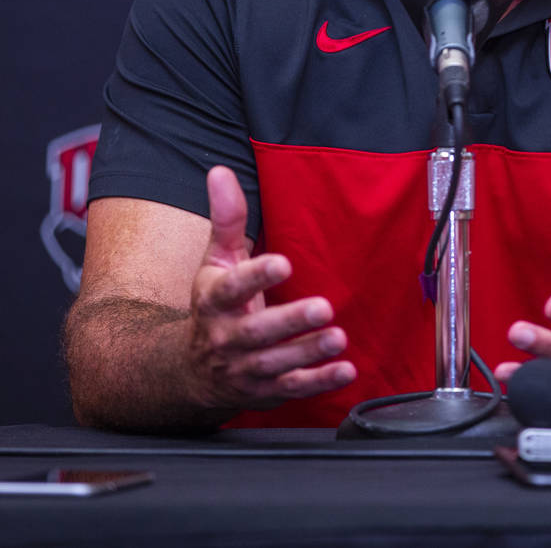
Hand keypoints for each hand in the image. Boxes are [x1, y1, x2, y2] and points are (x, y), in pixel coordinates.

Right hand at [187, 166, 356, 412]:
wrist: (192, 371)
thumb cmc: (214, 305)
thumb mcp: (216, 260)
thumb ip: (226, 218)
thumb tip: (220, 172)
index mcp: (213, 301)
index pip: (231, 288)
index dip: (255, 277)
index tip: (283, 262)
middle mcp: (225, 338)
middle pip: (256, 332)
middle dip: (289, 320)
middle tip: (323, 307)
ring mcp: (244, 368)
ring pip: (275, 363)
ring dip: (308, 352)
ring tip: (338, 337)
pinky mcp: (264, 391)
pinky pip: (292, 389)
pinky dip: (320, 382)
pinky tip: (345, 370)